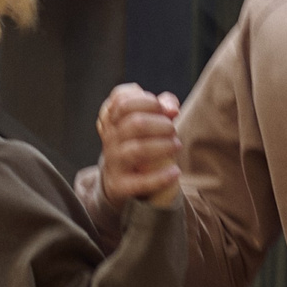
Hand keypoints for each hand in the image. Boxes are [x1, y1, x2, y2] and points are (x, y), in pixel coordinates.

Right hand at [96, 83, 181, 208]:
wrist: (118, 178)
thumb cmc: (138, 140)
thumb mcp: (146, 118)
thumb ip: (162, 105)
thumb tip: (172, 109)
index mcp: (111, 118)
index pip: (122, 101)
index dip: (148, 101)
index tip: (163, 108)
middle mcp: (110, 138)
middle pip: (134, 123)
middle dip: (160, 124)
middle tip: (172, 129)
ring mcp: (114, 161)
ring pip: (137, 150)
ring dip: (163, 146)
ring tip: (176, 145)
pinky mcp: (120, 185)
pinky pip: (140, 182)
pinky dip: (161, 177)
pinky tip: (175, 172)